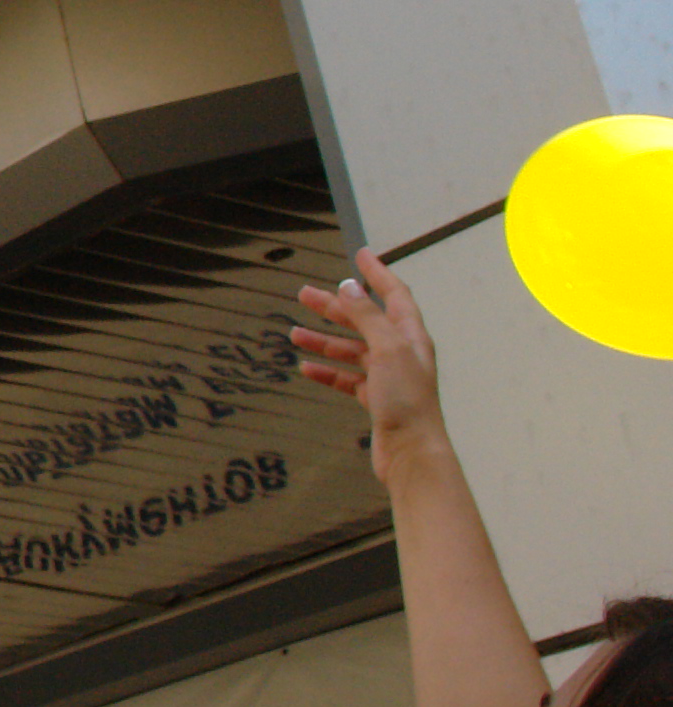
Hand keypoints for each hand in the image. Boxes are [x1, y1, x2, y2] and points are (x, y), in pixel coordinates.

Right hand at [290, 249, 447, 484]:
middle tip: (304, 295)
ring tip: (295, 334)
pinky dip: (327, 371)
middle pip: (365, 320)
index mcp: (410, 336)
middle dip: (336, 307)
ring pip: (352, 349)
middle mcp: (401, 353)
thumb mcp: (386, 349)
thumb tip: (349, 287)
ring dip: (325, 340)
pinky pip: (347, 378)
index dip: (377, 273)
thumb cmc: (407, 401)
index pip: (393, 294)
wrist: (412, 451)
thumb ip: (367, 317)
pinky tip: (307, 368)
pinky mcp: (376, 399)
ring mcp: (388, 377)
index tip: (361, 254)